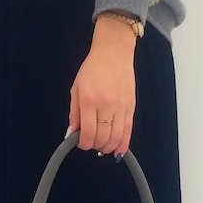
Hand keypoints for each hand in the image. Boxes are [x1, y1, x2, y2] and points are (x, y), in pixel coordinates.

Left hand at [67, 16, 136, 155]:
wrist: (114, 52)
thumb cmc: (94, 67)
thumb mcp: (76, 88)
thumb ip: (74, 113)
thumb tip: (71, 133)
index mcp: (89, 100)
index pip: (88, 132)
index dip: (83, 144)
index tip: (81, 143)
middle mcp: (106, 105)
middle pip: (102, 137)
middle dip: (95, 146)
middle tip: (91, 143)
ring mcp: (121, 106)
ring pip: (116, 137)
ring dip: (108, 147)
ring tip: (102, 145)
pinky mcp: (131, 106)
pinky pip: (129, 130)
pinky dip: (124, 143)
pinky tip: (118, 150)